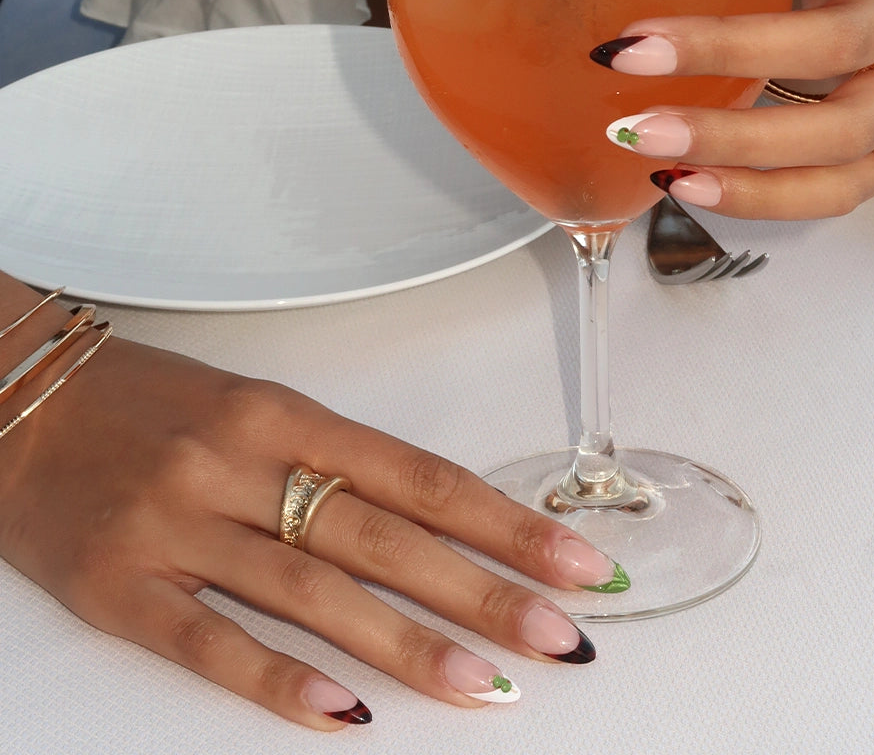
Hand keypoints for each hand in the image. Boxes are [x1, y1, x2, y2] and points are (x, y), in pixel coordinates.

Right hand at [0, 305, 621, 729]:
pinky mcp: (120, 587)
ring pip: (311, 593)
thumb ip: (336, 462)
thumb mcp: (254, 406)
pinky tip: (346, 716)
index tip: (575, 559)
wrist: (20, 401)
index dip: (503, 521)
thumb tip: (434, 521)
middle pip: (383, 536)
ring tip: (486, 687)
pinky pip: (208, 644)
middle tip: (562, 635)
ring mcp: (179, 526)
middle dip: (483, 590)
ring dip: (406, 645)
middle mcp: (239, 464)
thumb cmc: (152, 403)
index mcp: (284, 413)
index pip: (419, 475)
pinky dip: (278, 682)